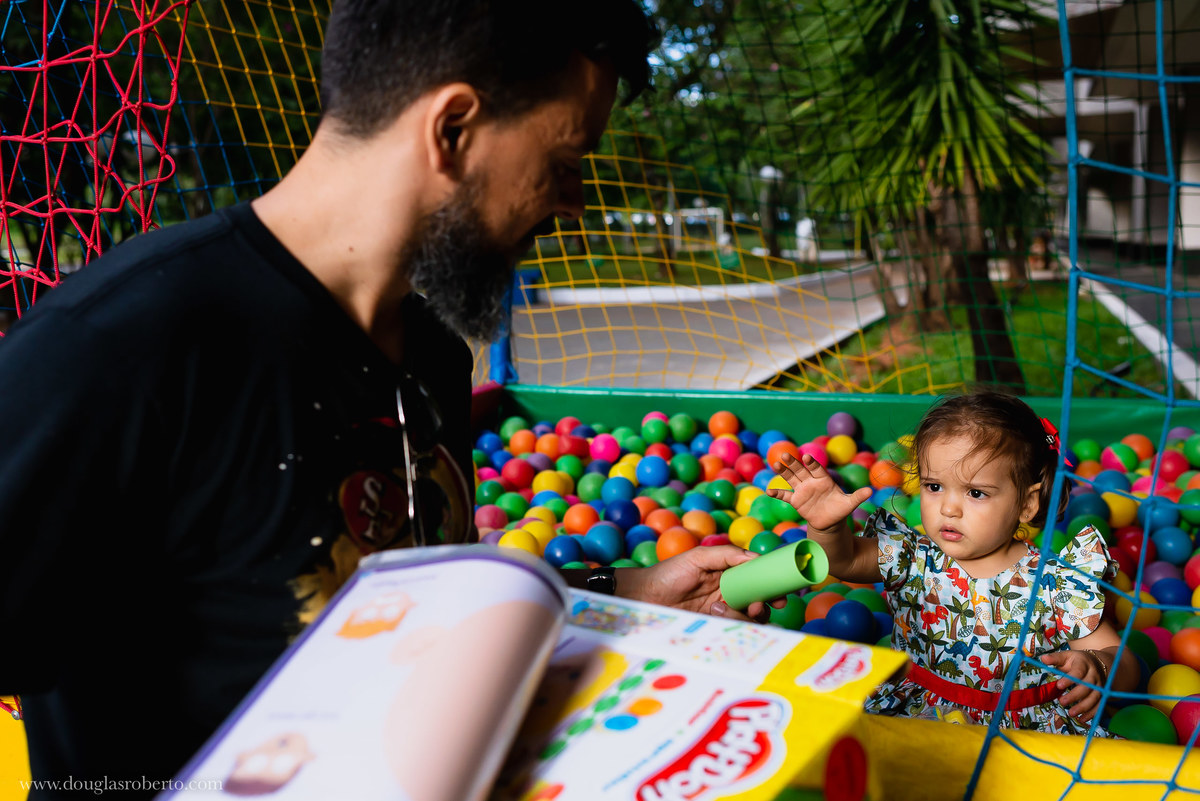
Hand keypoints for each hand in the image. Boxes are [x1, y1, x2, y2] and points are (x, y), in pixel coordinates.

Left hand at [619, 545, 785, 622]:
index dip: (773, 584)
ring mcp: (723, 611)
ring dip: (744, 614)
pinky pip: (734, 629)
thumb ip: (727, 555)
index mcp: (729, 573)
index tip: (781, 592)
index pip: (759, 578)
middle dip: (765, 604)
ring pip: (750, 618)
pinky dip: (732, 623)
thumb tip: (755, 558)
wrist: (644, 598)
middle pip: (761, 601)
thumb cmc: (668, 574)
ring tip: (721, 608)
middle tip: (758, 606)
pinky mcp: (715, 627)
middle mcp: (730, 592)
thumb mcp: (697, 558)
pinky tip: (714, 614)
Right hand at [766, 453, 871, 530]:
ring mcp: (802, 490)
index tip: (806, 458)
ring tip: (775, 463)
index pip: (816, 469)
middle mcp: (811, 482)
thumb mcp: (849, 504)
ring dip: (783, 471)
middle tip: (786, 454)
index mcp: (823, 479)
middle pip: (800, 470)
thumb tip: (870, 491)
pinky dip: (777, 493)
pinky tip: (769, 491)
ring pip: (791, 478)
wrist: (829, 522)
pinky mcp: (796, 500)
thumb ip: (857, 496)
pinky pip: (785, 496)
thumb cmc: (839, 510)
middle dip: (793, 462)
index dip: (811, 463)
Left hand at [1041, 649, 1105, 720]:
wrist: (1096, 663)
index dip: (1069, 679)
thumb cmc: (1075, 661)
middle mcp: (1094, 675)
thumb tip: (1043, 659)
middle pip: (1087, 687)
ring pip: (1095, 697)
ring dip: (1083, 707)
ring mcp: (1100, 685)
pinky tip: (1082, 719)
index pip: (1078, 672)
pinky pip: (1099, 705)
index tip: (1059, 685)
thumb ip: (1055, 658)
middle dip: (1075, 696)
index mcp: (1084, 663)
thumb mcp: (1066, 656)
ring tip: (1071, 713)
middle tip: (1061, 702)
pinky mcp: (1102, 694)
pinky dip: (1092, 713)